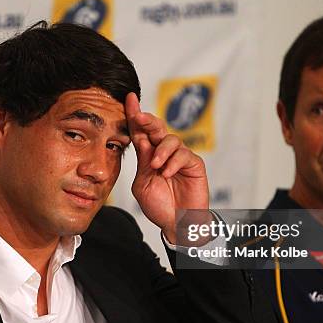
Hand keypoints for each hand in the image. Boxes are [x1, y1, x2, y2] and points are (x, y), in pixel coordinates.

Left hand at [125, 92, 208, 243]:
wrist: (175, 224)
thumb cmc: (159, 205)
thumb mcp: (142, 183)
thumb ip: (142, 161)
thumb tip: (140, 138)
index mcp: (148, 155)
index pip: (141, 131)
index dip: (134, 115)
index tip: (128, 98)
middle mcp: (164, 152)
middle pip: (157, 128)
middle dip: (148, 120)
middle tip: (140, 116)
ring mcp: (179, 157)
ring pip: (171, 139)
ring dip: (161, 150)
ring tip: (156, 166)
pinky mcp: (194, 164)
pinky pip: (184, 155)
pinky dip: (173, 163)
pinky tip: (167, 174)